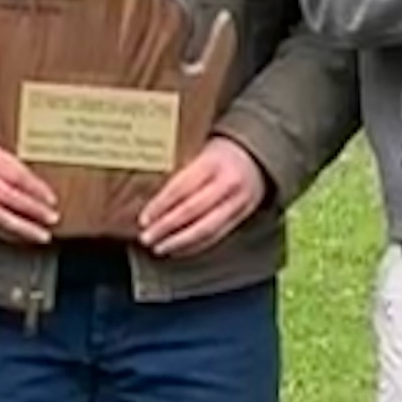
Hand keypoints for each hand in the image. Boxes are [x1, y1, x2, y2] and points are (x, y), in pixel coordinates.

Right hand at [0, 130, 58, 244]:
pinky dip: (4, 233)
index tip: (51, 199)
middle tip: (51, 219)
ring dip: (20, 228)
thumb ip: (7, 162)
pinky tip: (19, 237)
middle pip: (4, 196)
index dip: (34, 187)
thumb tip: (38, 185)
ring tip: (40, 235)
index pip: (11, 172)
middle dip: (31, 210)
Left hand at [136, 137, 269, 256]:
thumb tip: (146, 192)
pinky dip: (195, 245)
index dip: (160, 206)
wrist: (258, 157)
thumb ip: (180, 171)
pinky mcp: (241, 216)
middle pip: (191, 211)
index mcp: (212, 163)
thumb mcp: (200, 151)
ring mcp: (236, 203)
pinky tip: (178, 249)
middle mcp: (227, 184)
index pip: (181, 188)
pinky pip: (216, 236)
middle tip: (146, 238)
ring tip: (159, 248)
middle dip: (165, 227)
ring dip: (179, 242)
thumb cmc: (220, 153)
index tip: (143, 219)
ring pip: (205, 229)